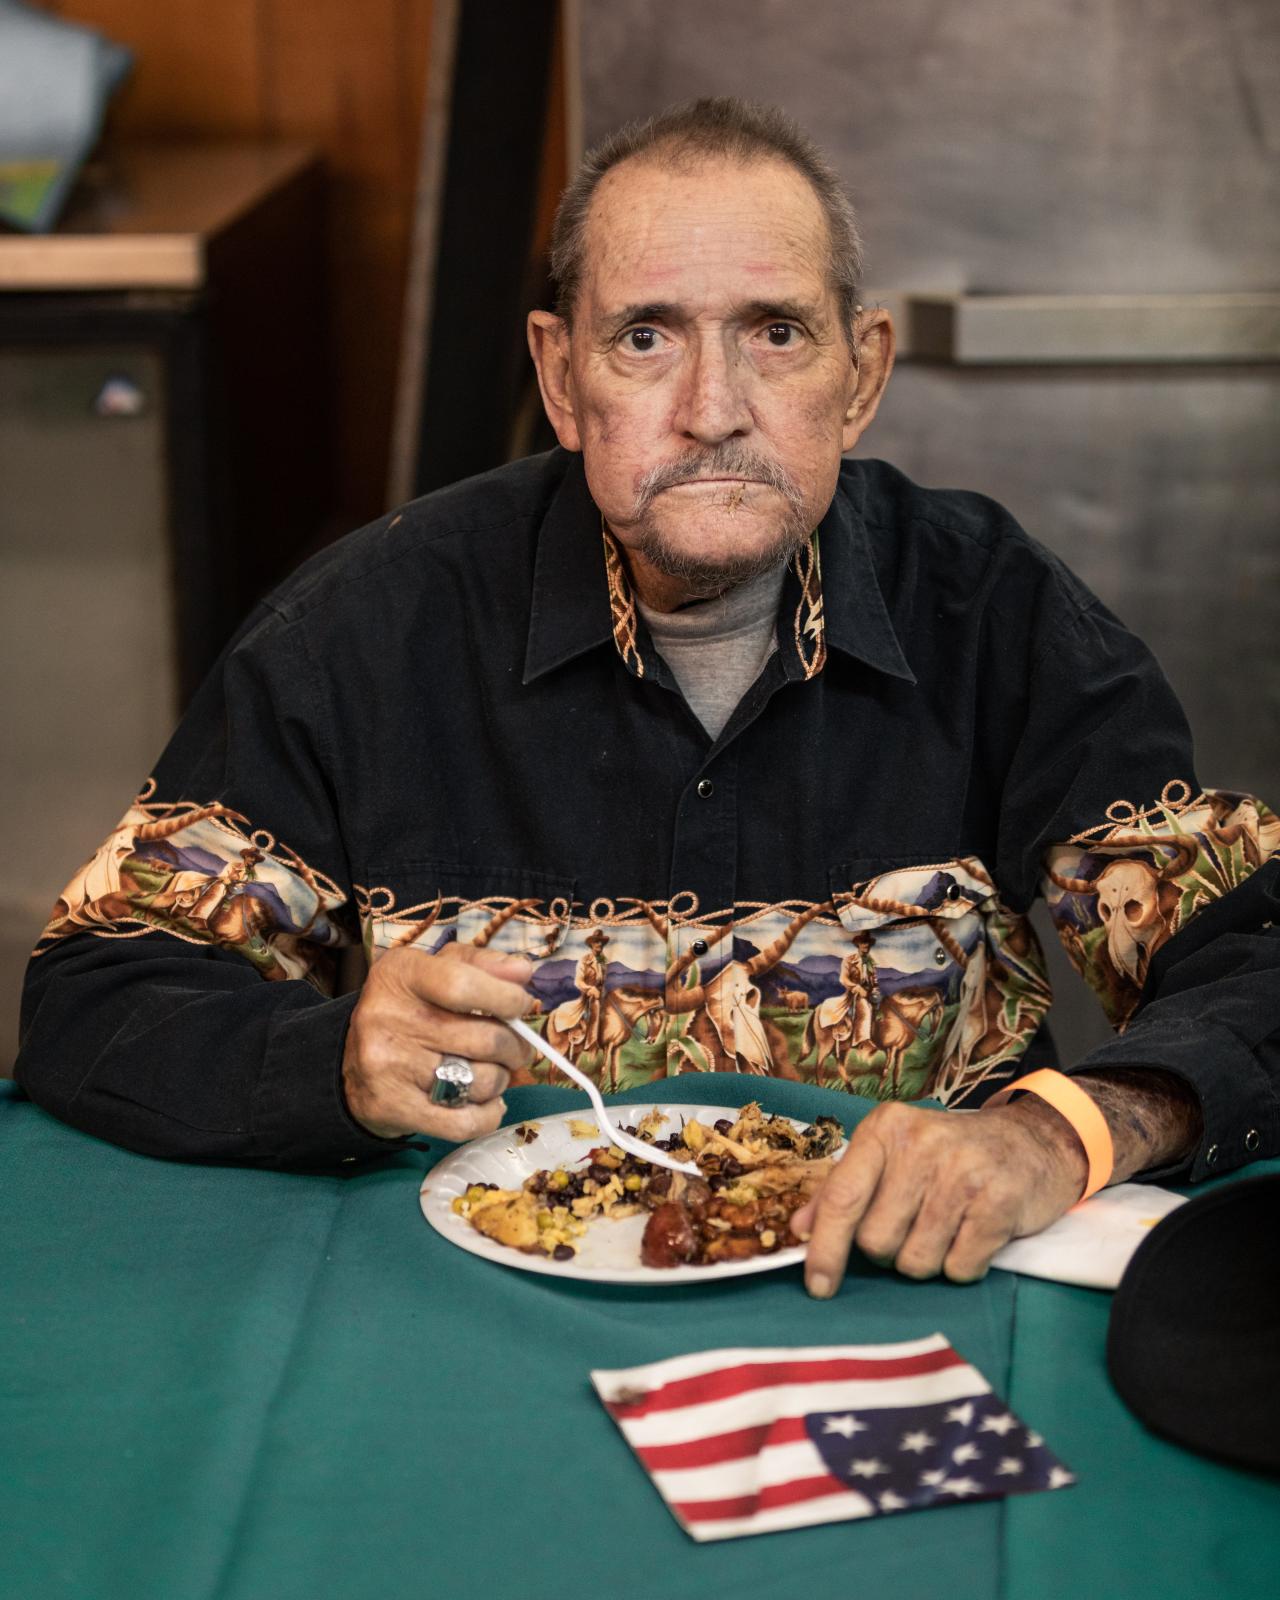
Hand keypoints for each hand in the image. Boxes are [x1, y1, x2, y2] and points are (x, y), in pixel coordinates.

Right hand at [342, 942, 534, 1140]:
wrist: (351, 1066)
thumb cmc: (408, 1011)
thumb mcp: (435, 971)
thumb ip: (481, 965)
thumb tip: (523, 973)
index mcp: (401, 974)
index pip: (464, 985)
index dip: (506, 998)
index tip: (521, 1006)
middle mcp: (387, 1017)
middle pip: (484, 1038)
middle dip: (516, 1047)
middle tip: (518, 1049)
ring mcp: (388, 1066)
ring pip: (481, 1082)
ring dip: (501, 1080)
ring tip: (492, 1072)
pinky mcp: (392, 1108)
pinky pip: (464, 1123)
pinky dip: (488, 1115)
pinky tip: (486, 1103)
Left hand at [790, 1098, 1087, 1294]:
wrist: (1034, 1141)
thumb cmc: (951, 1154)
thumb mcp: (893, 1154)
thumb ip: (843, 1189)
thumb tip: (797, 1228)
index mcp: (885, 1128)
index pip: (842, 1197)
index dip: (825, 1249)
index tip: (817, 1285)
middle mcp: (920, 1144)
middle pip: (876, 1241)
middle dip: (890, 1251)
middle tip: (915, 1227)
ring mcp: (962, 1172)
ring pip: (915, 1262)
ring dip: (927, 1260)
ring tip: (947, 1228)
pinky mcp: (999, 1201)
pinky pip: (959, 1268)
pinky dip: (963, 1265)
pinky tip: (974, 1235)